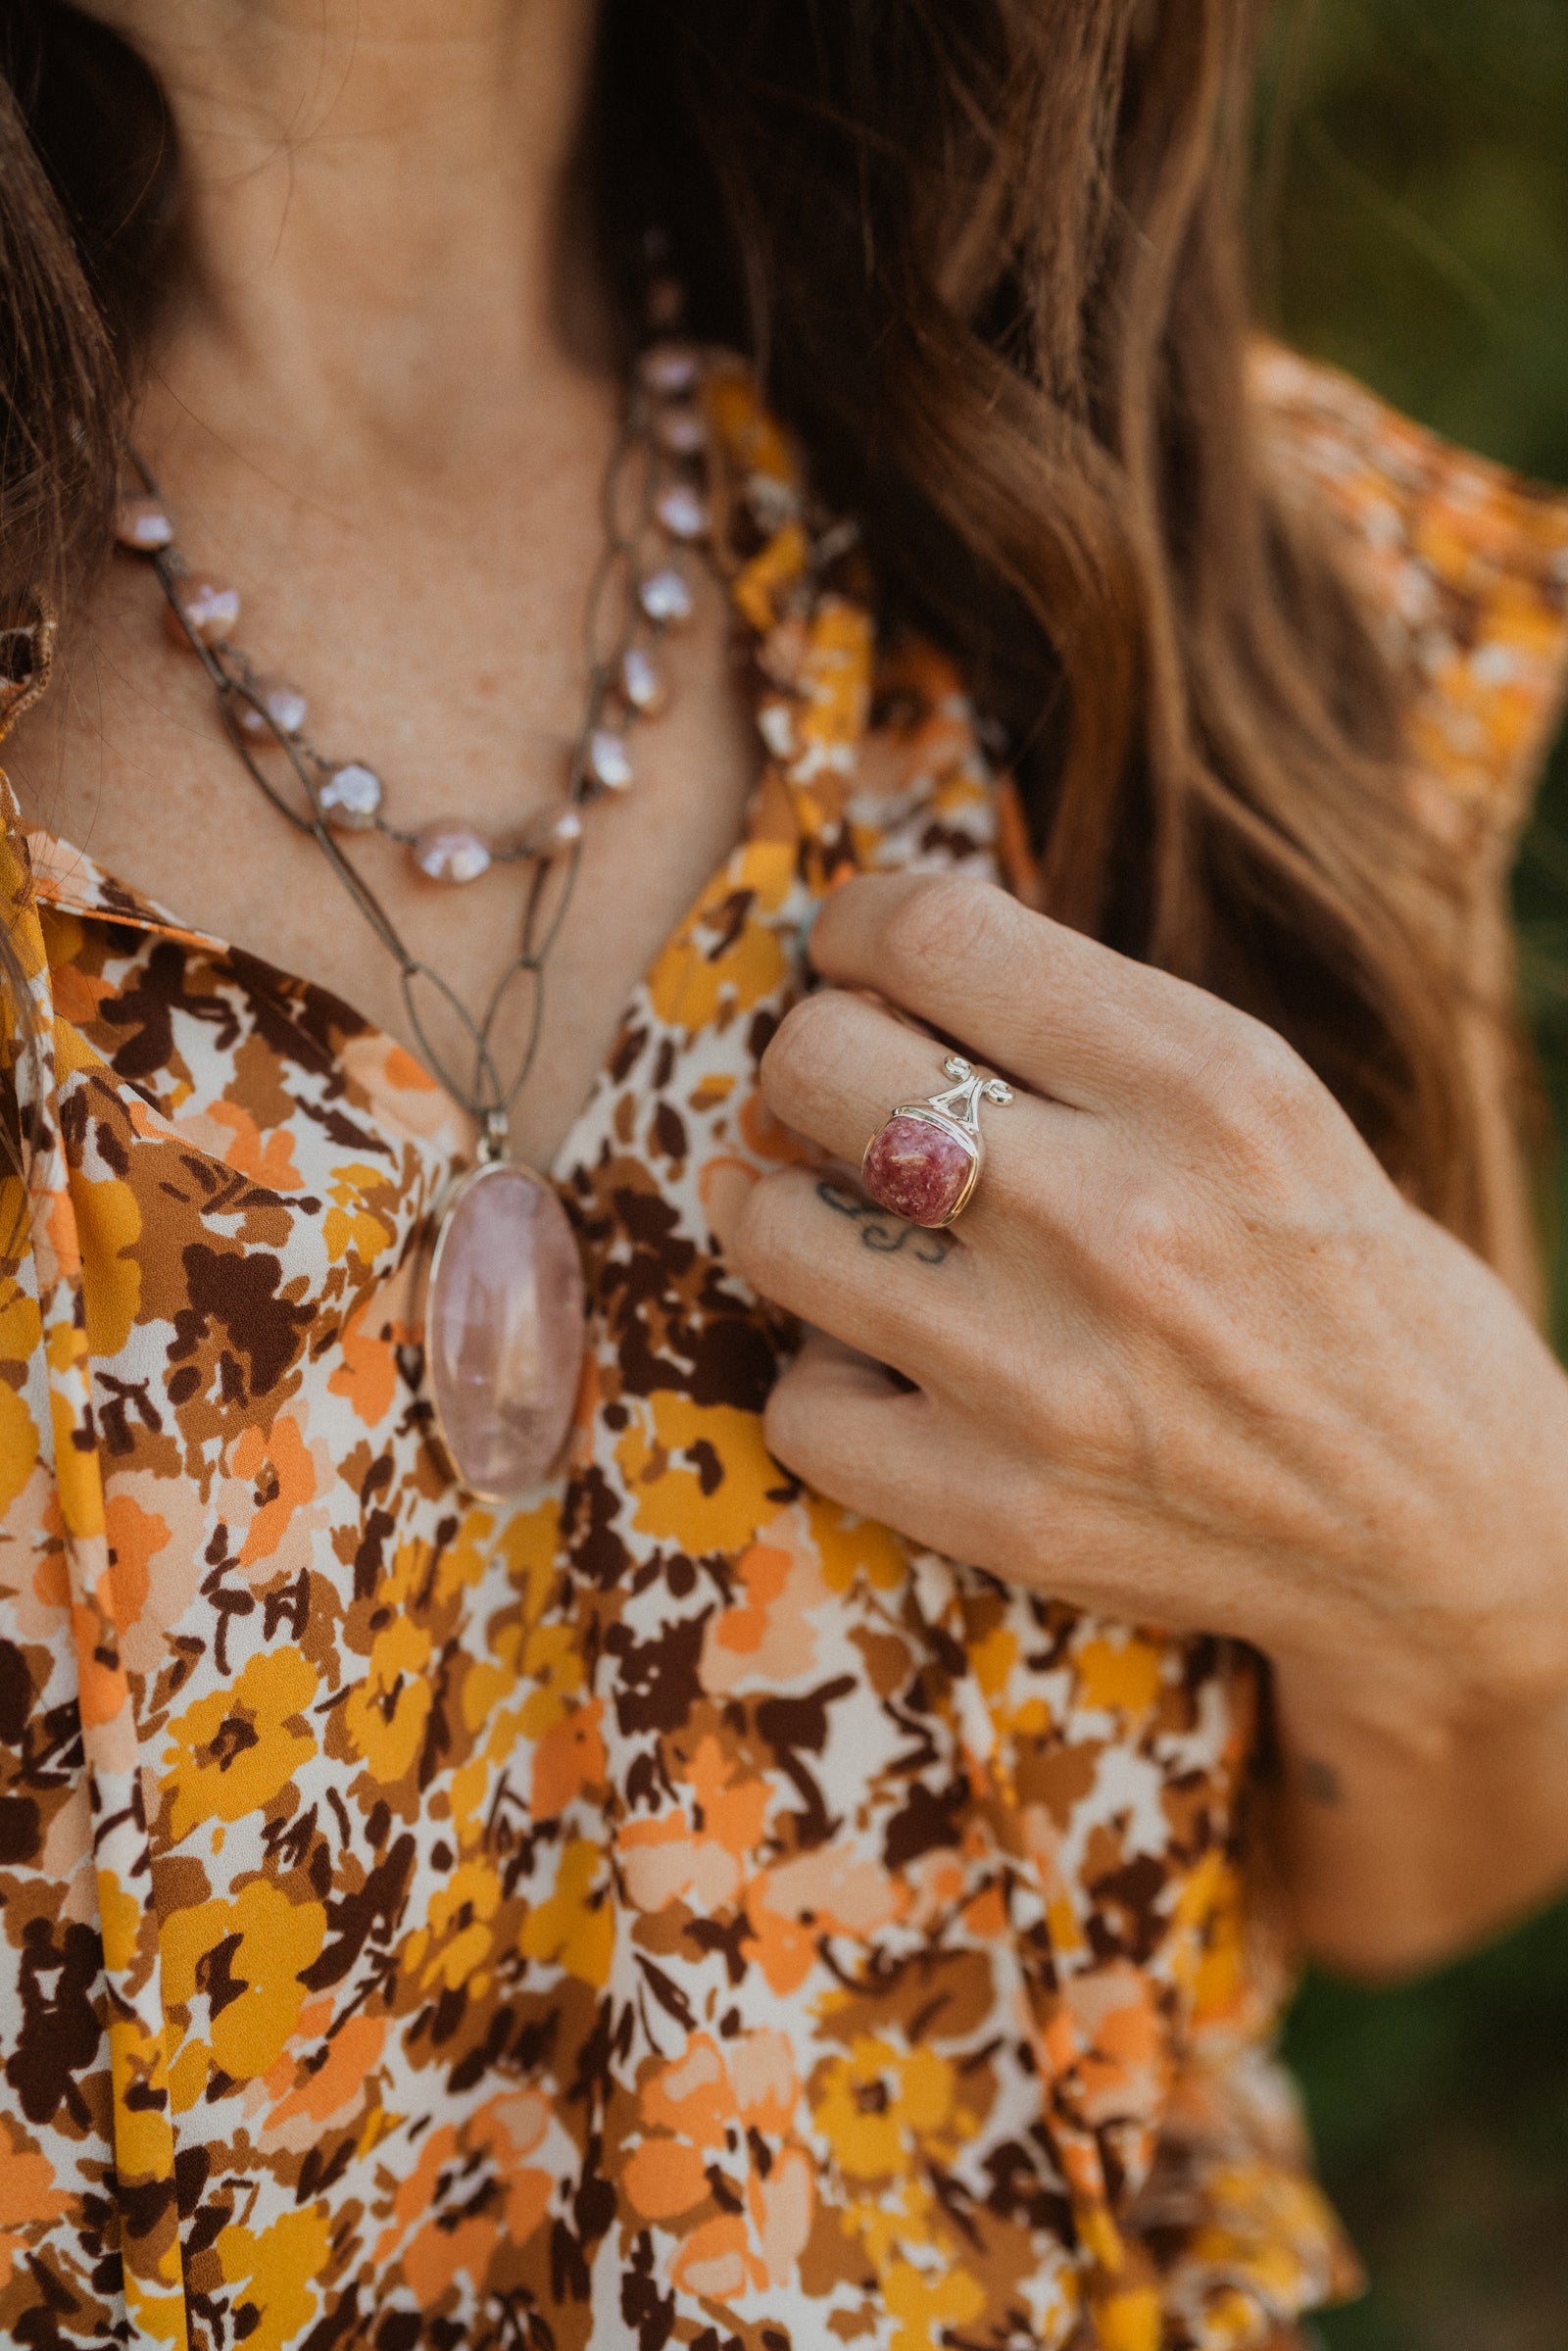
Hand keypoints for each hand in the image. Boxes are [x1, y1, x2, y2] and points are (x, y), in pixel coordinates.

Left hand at [732, 871, 1567, 1755]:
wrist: (1442, 1522)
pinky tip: (899, 1369)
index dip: (858, 928)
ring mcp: (1047, 1375)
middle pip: (818, 1061)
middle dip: (815, 1062)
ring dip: (797, 1211)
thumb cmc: (1338, 1285)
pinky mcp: (1000, 1507)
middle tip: (850, 1100)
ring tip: (859, 1228)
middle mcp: (1118, 1218)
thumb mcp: (1266, 1103)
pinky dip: (831, 1379)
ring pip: (772, 1225)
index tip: (856, 960)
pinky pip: (798, 1403)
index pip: (932, 930)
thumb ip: (1087, 1031)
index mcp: (1206, 1083)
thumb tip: (872, 968)